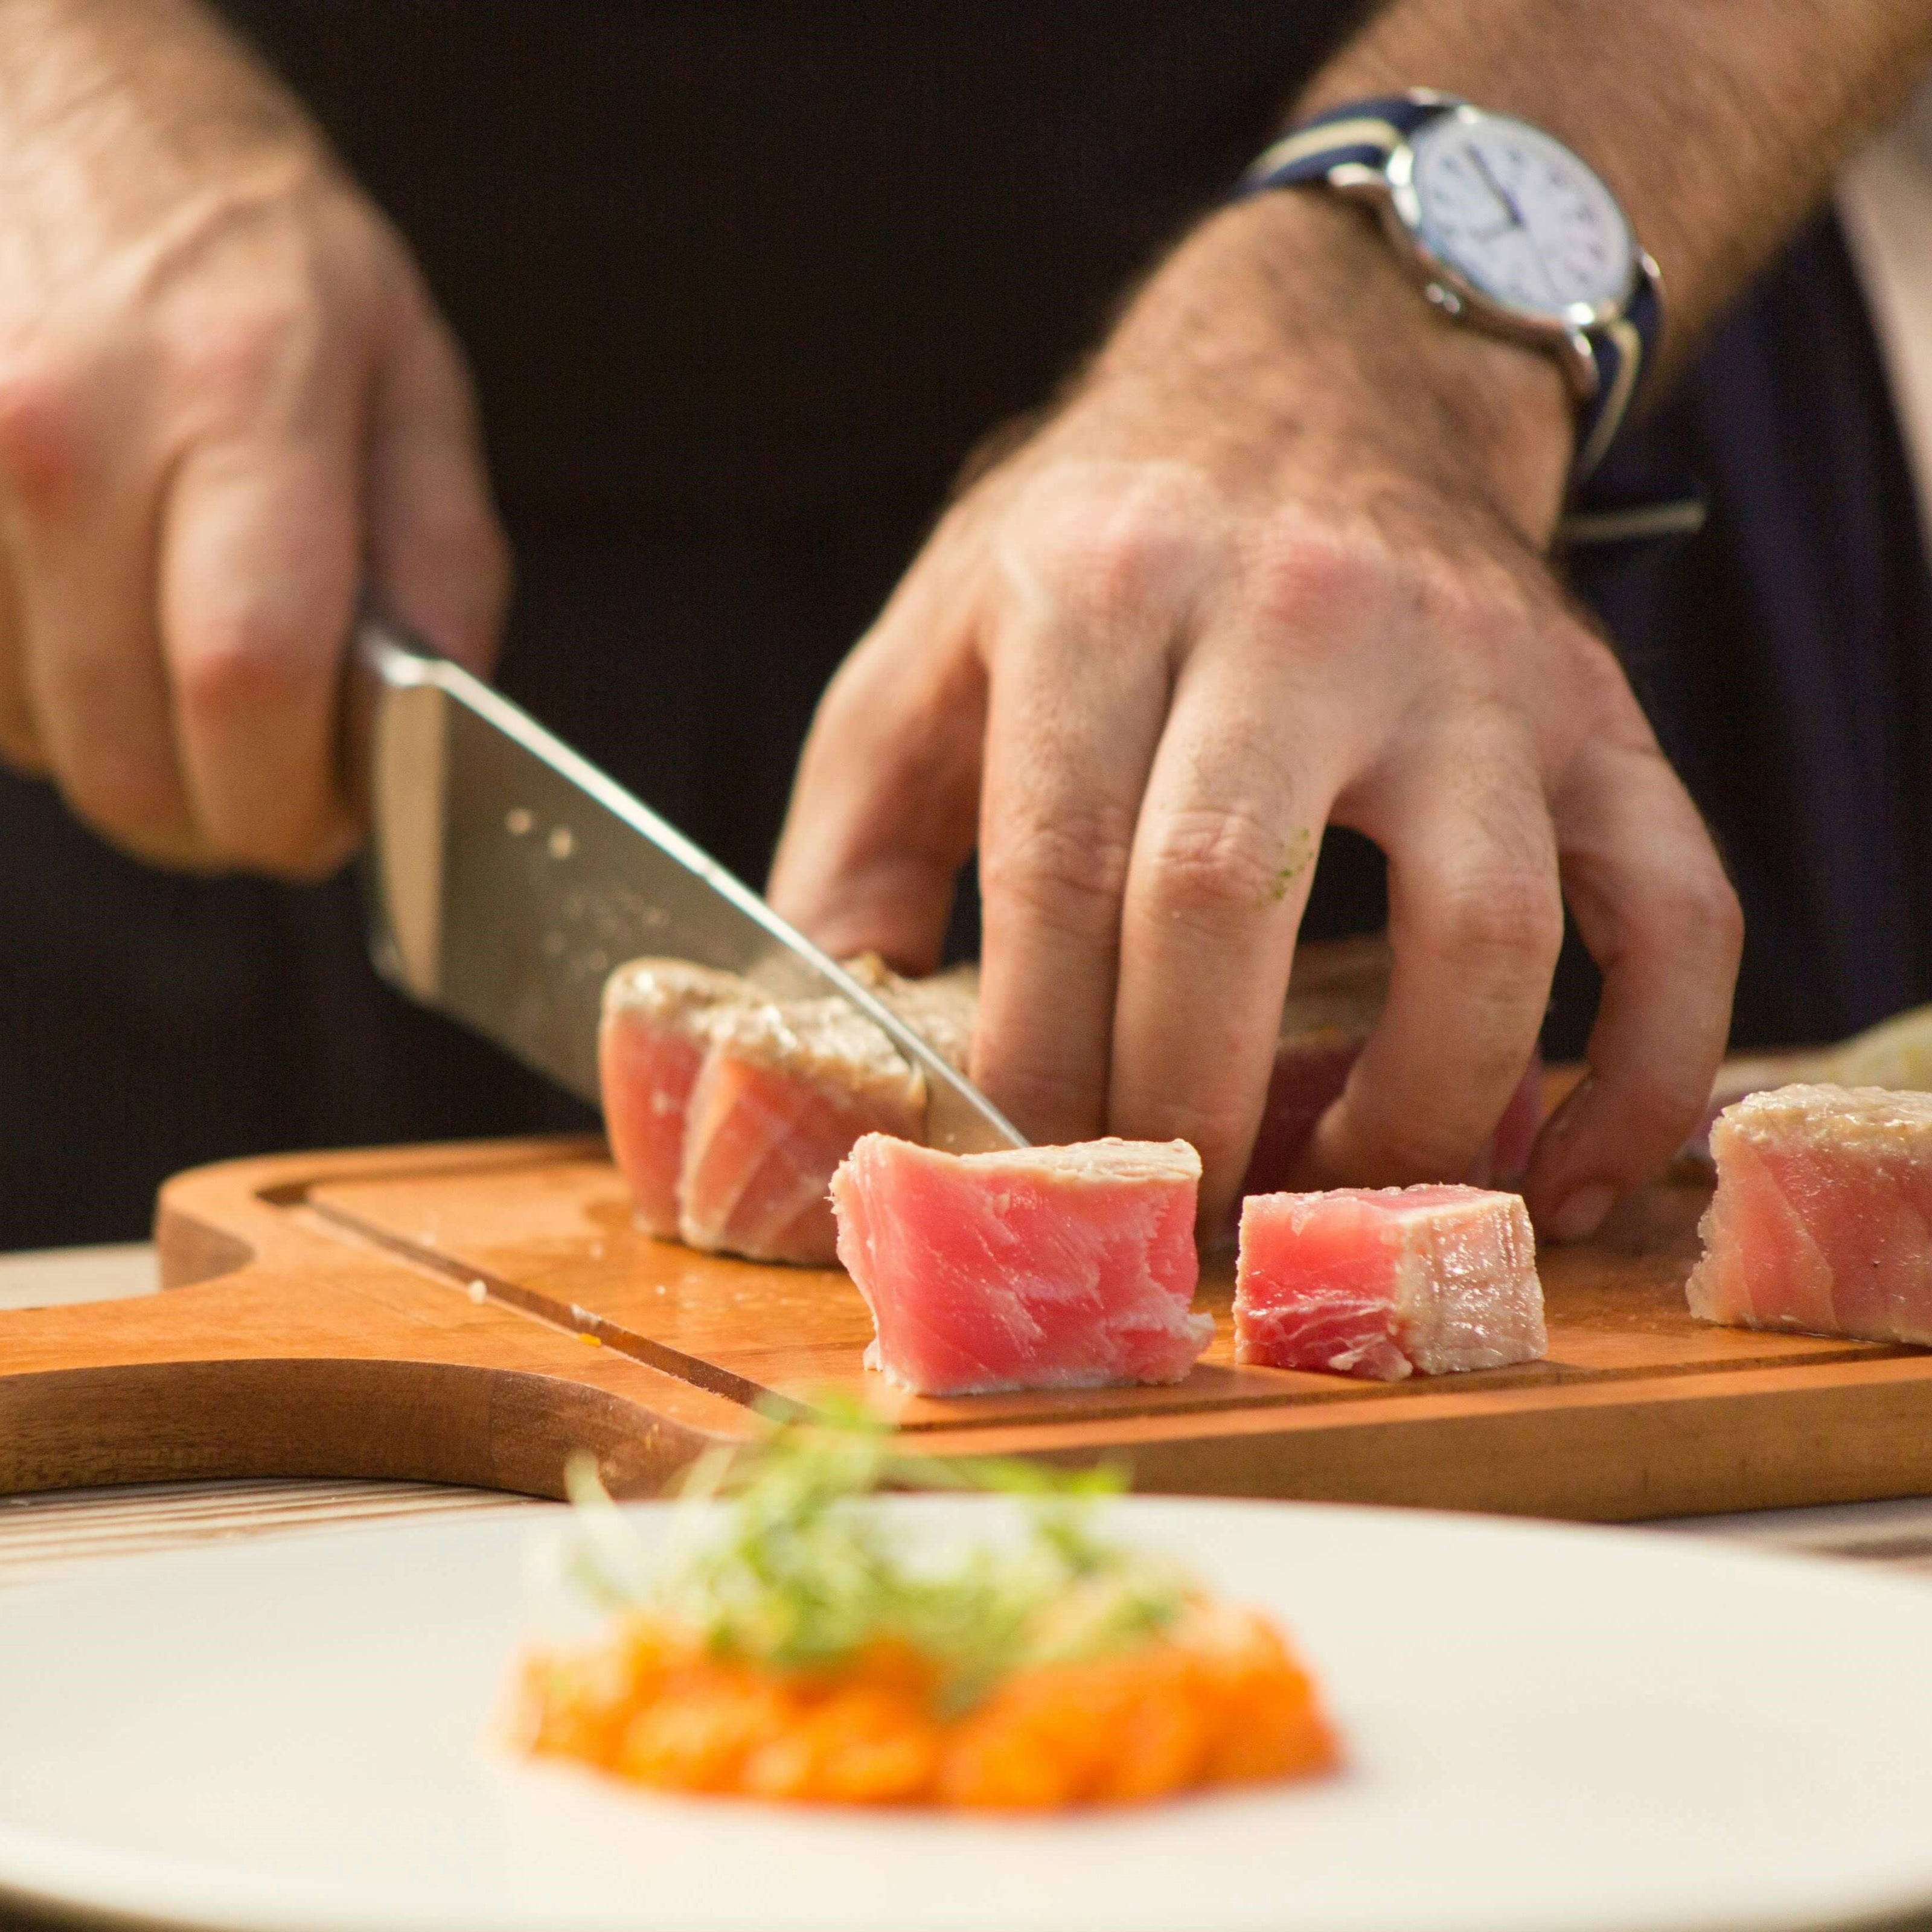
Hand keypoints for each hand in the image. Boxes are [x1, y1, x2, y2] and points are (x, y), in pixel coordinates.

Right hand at [0, 0, 506, 874]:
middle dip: (206, 820)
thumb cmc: (249, 250)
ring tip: (170, 668)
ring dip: (116, 753)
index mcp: (242, 395)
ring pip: (31, 736)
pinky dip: (37, 697)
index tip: (320, 827)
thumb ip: (440, 560)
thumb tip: (442, 720)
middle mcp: (68, 425)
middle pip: (124, 751)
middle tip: (256, 793)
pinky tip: (89, 626)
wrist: (60, 103)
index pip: (249, 678)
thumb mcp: (406, 372)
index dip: (286, 803)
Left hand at [770, 191, 1740, 1236]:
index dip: (1038, 1064)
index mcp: (1102, 590)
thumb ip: (856, 839)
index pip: (1060, 873)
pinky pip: (1678, 914)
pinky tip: (1567, 1172)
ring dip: (1411, 1115)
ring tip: (1332, 1193)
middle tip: (1162, 1208)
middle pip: (1231, 901)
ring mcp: (1474, 663)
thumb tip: (831, 1050)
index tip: (1030, 1174)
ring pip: (1484, 928)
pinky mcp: (1598, 713)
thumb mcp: (932, 645)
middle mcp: (1298, 610)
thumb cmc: (1099, 543)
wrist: (1314, 378)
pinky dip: (1648, 1072)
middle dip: (1183, 1106)